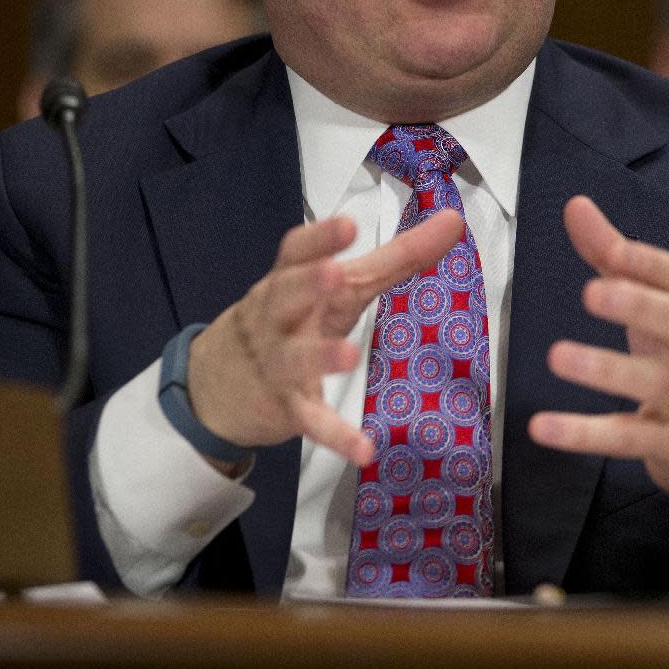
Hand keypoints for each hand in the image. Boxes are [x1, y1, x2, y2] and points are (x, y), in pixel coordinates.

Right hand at [186, 208, 463, 468]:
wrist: (215, 386)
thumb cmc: (292, 320)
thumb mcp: (338, 286)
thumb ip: (395, 255)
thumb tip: (453, 219)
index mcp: (287, 279)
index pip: (296, 252)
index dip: (320, 238)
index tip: (347, 224)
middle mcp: (276, 317)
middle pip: (285, 295)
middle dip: (308, 283)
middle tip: (336, 274)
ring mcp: (276, 364)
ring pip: (294, 358)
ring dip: (320, 356)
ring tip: (350, 356)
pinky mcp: (285, 407)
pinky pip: (310, 420)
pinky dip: (335, 435)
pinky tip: (364, 449)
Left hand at [528, 195, 668, 523]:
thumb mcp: (658, 312)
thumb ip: (616, 259)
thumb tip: (576, 205)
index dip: (650, 263)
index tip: (611, 248)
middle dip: (641, 306)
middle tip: (591, 292)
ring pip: (658, 384)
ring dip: (607, 369)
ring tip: (558, 356)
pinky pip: (631, 439)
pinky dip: (587, 434)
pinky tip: (544, 426)